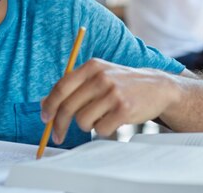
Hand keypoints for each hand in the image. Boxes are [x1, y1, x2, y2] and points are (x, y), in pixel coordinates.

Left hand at [40, 58, 179, 143]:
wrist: (157, 86)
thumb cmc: (122, 83)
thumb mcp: (98, 76)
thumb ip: (73, 87)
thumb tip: (45, 103)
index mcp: (91, 67)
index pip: (61, 87)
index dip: (50, 105)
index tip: (45, 118)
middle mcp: (101, 77)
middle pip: (68, 107)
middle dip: (59, 125)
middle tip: (57, 135)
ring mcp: (113, 93)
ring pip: (83, 121)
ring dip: (87, 125)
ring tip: (99, 118)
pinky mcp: (124, 109)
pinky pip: (101, 129)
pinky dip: (103, 130)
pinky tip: (112, 120)